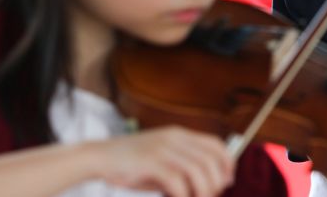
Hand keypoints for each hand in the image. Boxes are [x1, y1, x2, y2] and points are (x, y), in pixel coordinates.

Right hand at [90, 126, 234, 196]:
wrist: (99, 157)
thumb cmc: (133, 164)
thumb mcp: (162, 158)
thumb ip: (184, 166)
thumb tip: (213, 184)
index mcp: (180, 135)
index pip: (215, 144)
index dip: (227, 163)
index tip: (226, 181)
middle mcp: (174, 138)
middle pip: (210, 160)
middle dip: (215, 182)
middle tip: (208, 196)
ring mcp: (162, 149)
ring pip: (197, 171)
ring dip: (202, 191)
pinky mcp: (150, 162)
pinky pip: (176, 181)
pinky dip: (183, 195)